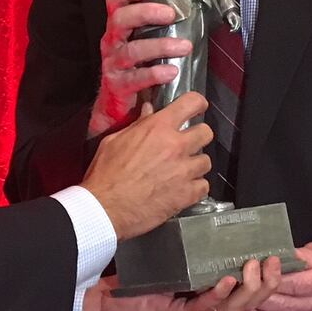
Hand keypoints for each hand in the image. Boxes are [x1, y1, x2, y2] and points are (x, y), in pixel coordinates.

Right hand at [81, 93, 210, 239]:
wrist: (105, 208)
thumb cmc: (105, 175)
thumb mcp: (114, 142)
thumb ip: (136, 125)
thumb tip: (148, 112)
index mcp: (157, 128)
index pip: (191, 103)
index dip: (197, 103)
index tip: (197, 108)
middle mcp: (176, 146)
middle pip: (206, 133)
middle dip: (198, 137)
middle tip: (186, 145)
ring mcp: (184, 171)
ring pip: (206, 161)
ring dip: (195, 165)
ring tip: (181, 172)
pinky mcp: (187, 194)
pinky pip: (204, 186)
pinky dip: (195, 188)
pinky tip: (182, 189)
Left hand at [82, 257, 281, 310]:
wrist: (110, 298)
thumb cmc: (142, 277)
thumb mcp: (176, 256)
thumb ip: (197, 247)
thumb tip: (214, 221)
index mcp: (212, 293)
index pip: (249, 289)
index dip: (268, 277)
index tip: (278, 257)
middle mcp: (208, 305)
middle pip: (250, 302)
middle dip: (267, 283)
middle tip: (272, 262)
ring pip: (234, 307)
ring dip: (248, 287)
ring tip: (253, 267)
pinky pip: (205, 307)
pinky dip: (218, 293)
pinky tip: (227, 280)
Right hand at [87, 0, 193, 136]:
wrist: (115, 108)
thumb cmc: (133, 70)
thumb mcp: (139, 44)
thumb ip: (155, 29)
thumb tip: (187, 12)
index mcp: (118, 30)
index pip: (115, 3)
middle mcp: (112, 43)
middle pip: (120, 20)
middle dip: (145, 13)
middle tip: (170, 14)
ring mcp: (113, 65)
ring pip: (132, 50)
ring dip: (160, 46)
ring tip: (183, 46)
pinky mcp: (119, 86)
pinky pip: (136, 78)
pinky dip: (155, 73)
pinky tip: (171, 72)